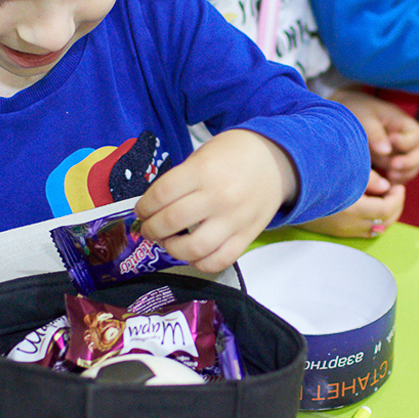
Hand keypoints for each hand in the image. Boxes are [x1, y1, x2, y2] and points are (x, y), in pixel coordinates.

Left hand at [135, 129, 295, 271]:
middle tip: (148, 228)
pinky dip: (200, 263)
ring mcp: (233, 220)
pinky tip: (192, 253)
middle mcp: (218, 197)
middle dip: (151, 229)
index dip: (144, 206)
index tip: (141, 211)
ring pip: (193, 248)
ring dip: (171, 248)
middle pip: (171, 222)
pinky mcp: (246, 236)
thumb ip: (180, 180)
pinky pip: (219, 261)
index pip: (161, 194)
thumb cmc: (235, 154)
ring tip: (168, 242)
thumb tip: (154, 208)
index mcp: (203, 171)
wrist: (277, 160)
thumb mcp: (203, 155)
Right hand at [301, 170, 407, 237]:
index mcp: (353, 209)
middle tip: (396, 192)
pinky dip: (373, 221)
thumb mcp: (346, 171)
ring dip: (385, 216)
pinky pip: (363, 231)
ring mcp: (342, 231)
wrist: (287, 188)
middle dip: (395, 207)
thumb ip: (370, 179)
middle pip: (384, 223)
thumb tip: (386, 188)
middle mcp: (349, 224)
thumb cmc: (316, 175)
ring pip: (375, 230)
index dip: (397, 199)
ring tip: (385, 199)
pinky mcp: (335, 231)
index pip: (386, 210)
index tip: (398, 186)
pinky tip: (371, 207)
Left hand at [332, 91, 418, 183]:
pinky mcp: (391, 164)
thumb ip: (375, 133)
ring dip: (404, 174)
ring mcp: (400, 153)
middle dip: (410, 162)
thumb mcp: (364, 118)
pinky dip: (396, 181)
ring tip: (389, 176)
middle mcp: (406, 139)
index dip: (407, 142)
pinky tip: (386, 184)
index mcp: (403, 124)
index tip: (391, 140)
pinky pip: (401, 175)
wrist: (344, 118)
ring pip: (413, 167)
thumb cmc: (356, 112)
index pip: (418, 136)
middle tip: (392, 166)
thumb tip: (386, 151)